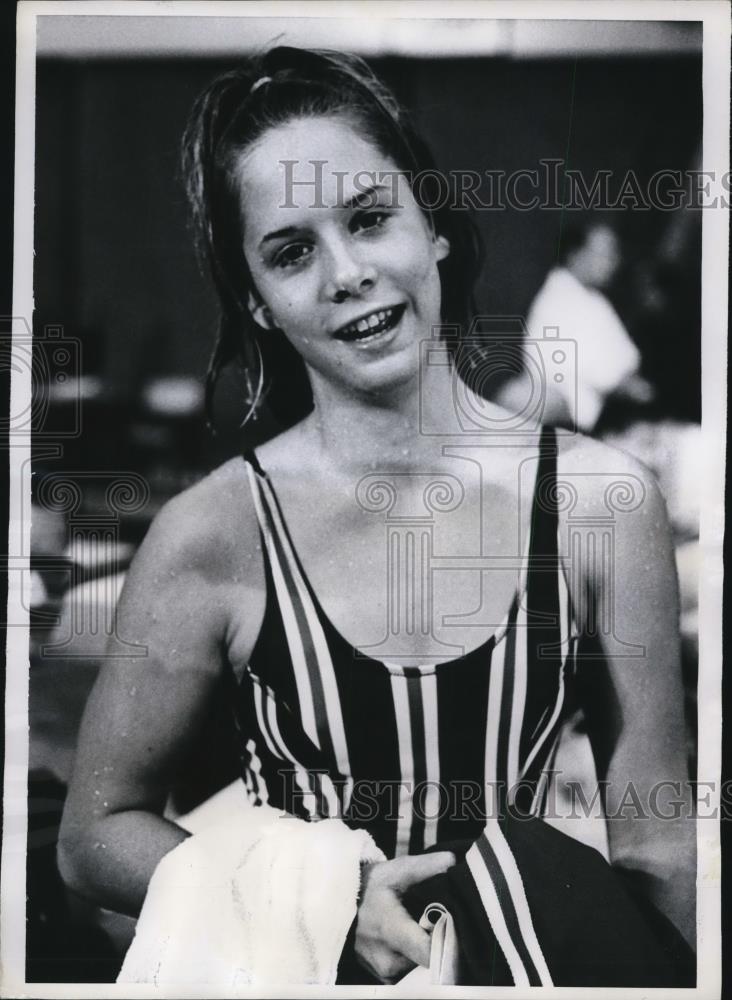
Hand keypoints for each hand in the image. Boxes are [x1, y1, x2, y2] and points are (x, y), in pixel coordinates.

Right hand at [354, 851, 455, 982]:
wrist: (336, 904)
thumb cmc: (368, 886)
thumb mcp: (396, 870)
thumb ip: (427, 867)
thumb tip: (454, 861)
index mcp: (390, 931)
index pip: (430, 952)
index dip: (446, 939)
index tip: (448, 923)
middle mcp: (387, 960)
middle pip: (430, 960)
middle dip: (436, 941)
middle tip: (432, 920)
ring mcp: (384, 973)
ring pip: (420, 966)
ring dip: (424, 950)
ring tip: (417, 928)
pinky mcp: (383, 979)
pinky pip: (409, 972)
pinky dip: (413, 957)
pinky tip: (407, 939)